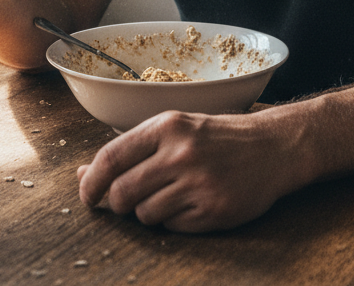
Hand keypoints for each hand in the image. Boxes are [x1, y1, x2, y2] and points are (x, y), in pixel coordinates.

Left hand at [76, 110, 297, 232]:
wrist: (271, 148)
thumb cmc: (216, 138)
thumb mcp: (174, 129)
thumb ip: (130, 150)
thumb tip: (82, 173)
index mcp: (167, 126)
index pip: (111, 158)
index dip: (90, 182)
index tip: (85, 196)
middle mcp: (181, 153)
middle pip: (122, 193)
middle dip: (118, 203)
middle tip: (128, 200)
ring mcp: (198, 183)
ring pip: (144, 214)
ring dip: (149, 211)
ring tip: (172, 194)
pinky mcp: (213, 211)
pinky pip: (172, 227)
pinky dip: (174, 221)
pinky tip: (192, 203)